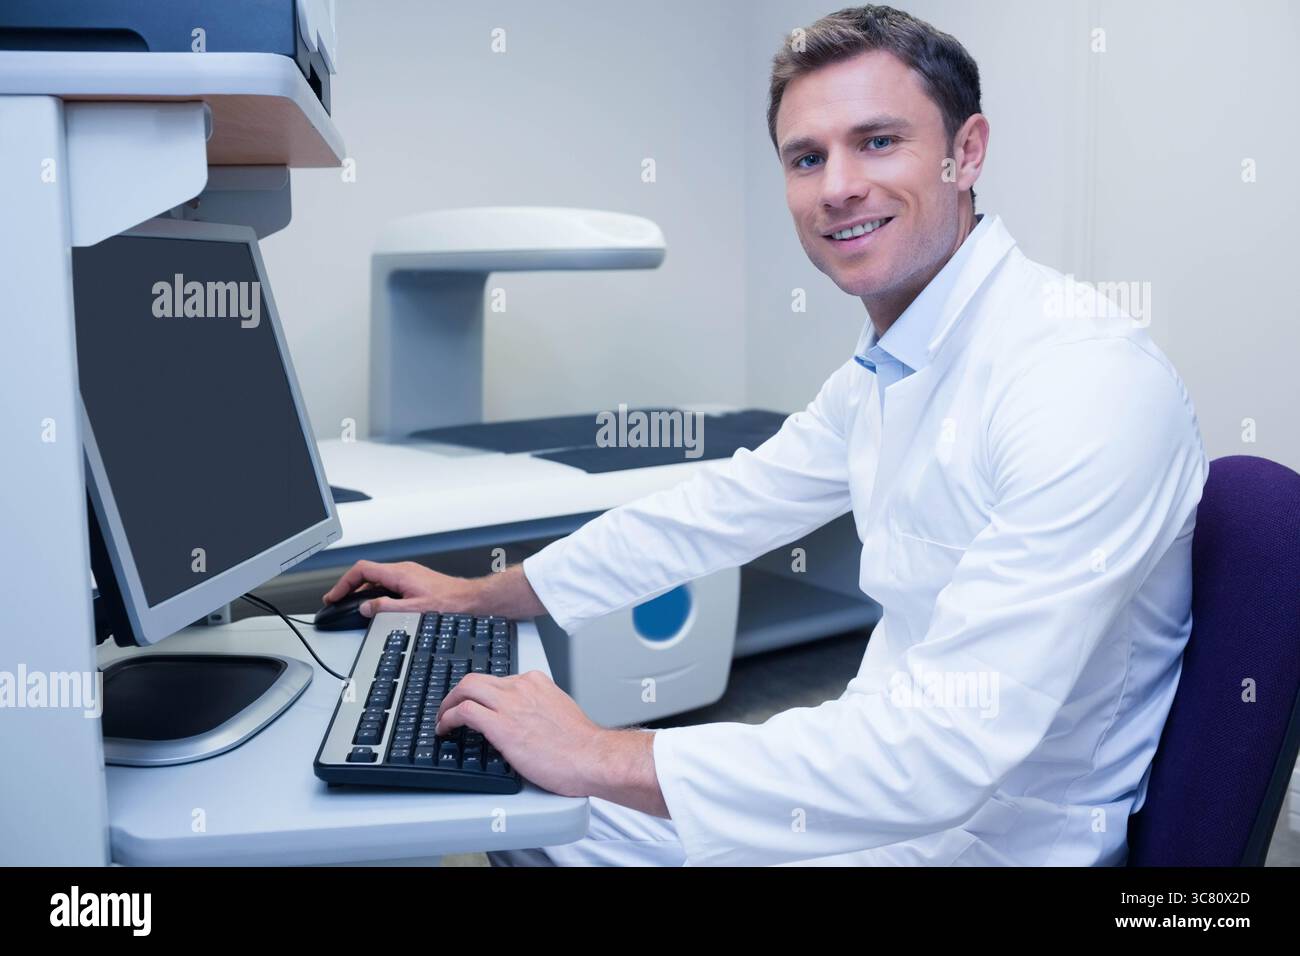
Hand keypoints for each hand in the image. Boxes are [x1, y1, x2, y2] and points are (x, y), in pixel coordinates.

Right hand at [322, 560, 473, 617]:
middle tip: (338, 602)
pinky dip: (376, 593)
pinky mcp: (415, 582)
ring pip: (378, 580)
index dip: (344, 583)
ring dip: (363, 592)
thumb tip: (365, 608)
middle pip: (367, 574)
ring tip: (353, 607)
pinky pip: (388, 584)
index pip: (362, 570)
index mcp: (399, 573)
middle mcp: (403, 570)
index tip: (334, 596)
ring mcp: (409, 575)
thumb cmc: (449, 603)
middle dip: (350, 588)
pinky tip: (376, 606)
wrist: (471, 601)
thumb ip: (386, 608)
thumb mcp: (413, 610)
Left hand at [435, 671, 607, 797]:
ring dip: (448, 704)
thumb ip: (538, 709)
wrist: (590, 757)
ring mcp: (510, 703)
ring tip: (442, 719)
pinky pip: (464, 711)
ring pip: (465, 688)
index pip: (498, 680)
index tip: (476, 705)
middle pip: (476, 679)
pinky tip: (445, 729)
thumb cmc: (580, 744)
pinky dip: (448, 718)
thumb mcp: (559, 712)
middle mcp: (521, 687)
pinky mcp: (501, 724)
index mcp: (537, 682)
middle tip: (449, 708)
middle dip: (457, 693)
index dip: (481, 695)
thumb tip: (523, 720)